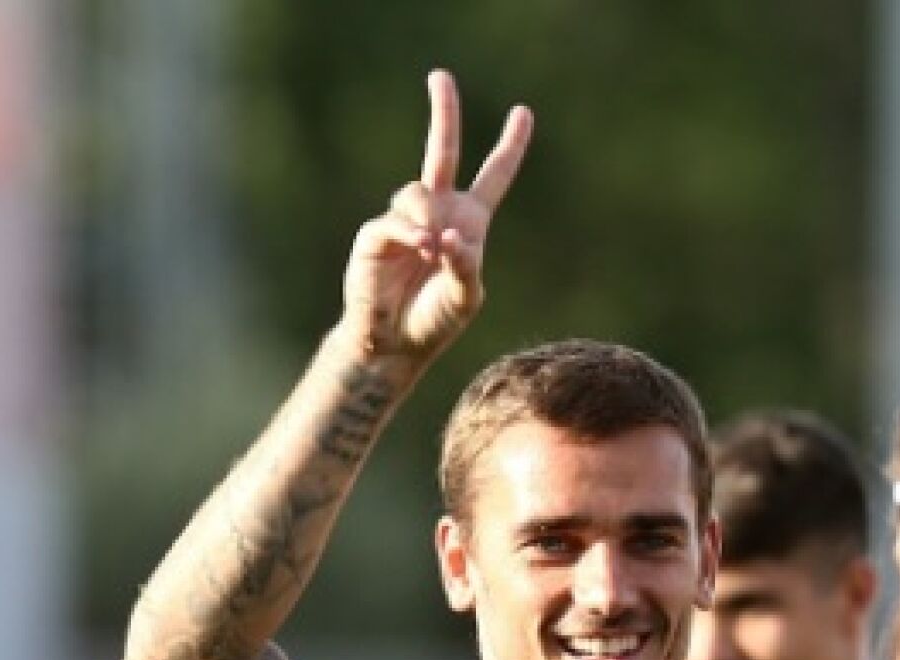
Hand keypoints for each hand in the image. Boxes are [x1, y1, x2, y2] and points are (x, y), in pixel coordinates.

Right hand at [339, 70, 532, 362]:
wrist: (395, 343)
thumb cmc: (436, 320)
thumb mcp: (467, 297)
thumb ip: (466, 265)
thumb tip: (447, 235)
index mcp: (469, 222)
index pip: (494, 176)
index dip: (509, 146)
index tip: (523, 113)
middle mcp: (437, 213)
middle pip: (443, 152)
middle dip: (443, 113)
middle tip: (440, 76)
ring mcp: (405, 221)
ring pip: (418, 193)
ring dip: (429, 219)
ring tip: (431, 251)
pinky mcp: (376, 236)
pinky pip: (395, 224)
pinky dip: (410, 234)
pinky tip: (421, 248)